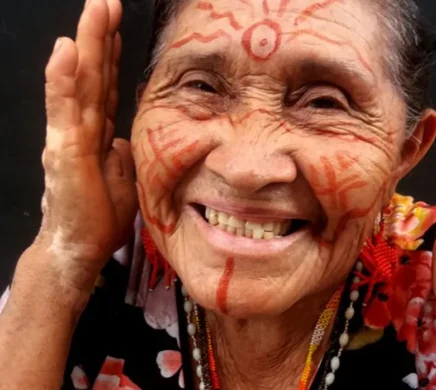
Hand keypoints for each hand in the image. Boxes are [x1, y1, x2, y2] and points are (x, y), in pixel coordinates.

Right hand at [37, 0, 136, 292]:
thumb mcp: (123, 178)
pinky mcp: (64, 151)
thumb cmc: (99, 215)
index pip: (105, 86)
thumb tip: (126, 138)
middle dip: (100, 36)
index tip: (118, 26)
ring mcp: (70, 136)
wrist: (80, 248)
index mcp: (98, 132)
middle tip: (107, 2)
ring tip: (95, 10)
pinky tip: (66, 51)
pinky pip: (64, 110)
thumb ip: (123, 153)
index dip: (111, 55)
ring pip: (79, 82)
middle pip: (93, 74)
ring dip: (86, 44)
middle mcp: (81, 127)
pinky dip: (63, 79)